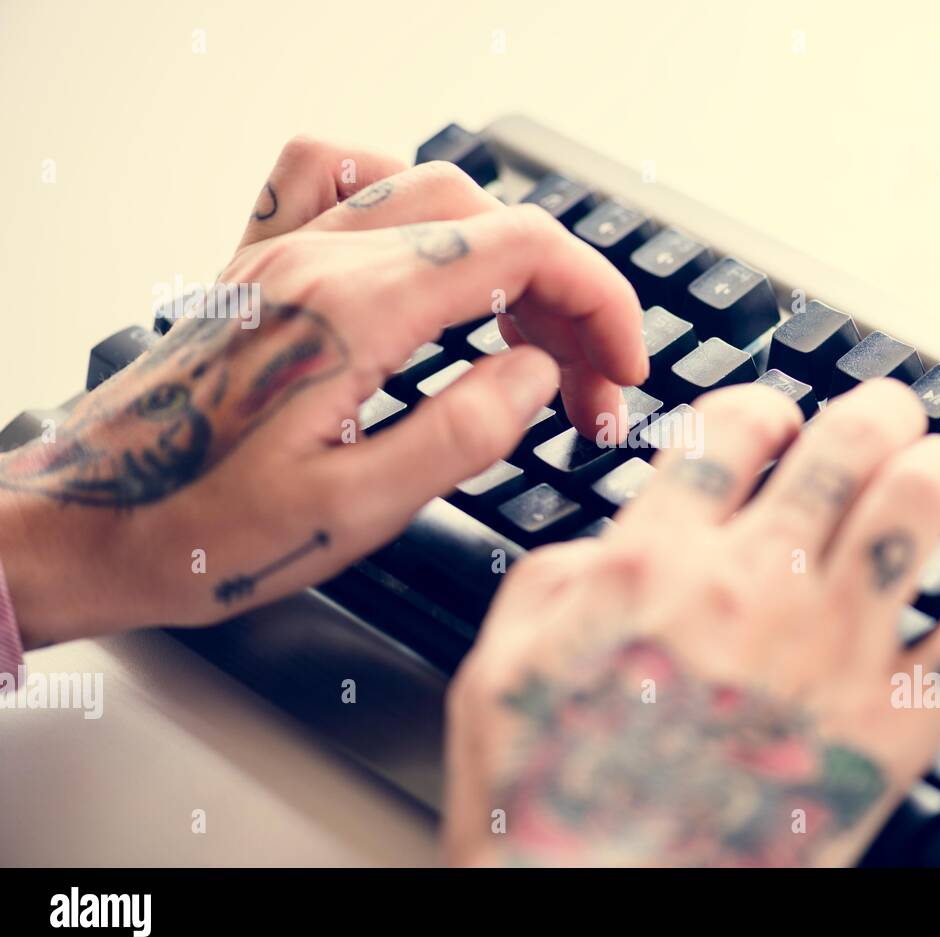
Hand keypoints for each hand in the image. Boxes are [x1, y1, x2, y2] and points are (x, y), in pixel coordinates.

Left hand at [0, 136, 644, 644]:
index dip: (600, 303)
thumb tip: (538, 376)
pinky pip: (337, 176)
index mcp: (352, 317)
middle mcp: (319, 263)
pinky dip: (404, 197)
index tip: (625, 368)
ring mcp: (285, 253)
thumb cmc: (205, 533)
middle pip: (493, 224)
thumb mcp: (356, 512)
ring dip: (507, 257)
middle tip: (587, 391)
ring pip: (433, 193)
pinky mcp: (261, 266)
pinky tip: (424, 253)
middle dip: (567, 300)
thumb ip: (462, 434)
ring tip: (527, 339)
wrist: (89, 526)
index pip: (523, 253)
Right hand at [444, 379, 939, 866]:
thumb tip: (621, 528)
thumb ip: (558, 570)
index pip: (737, 427)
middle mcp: (756, 586)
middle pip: (846, 442)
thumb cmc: (552, 800)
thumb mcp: (501, 661)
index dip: (765, 406)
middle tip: (878, 416)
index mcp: (657, 561)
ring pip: (921, 505)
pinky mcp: (897, 726)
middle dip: (871, 411)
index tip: (775, 423)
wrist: (601, 913)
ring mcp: (836, 652)